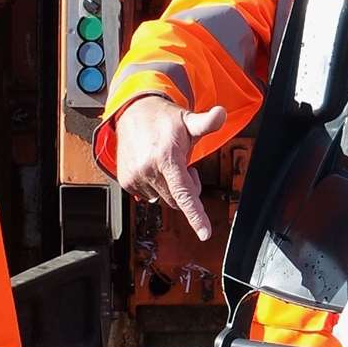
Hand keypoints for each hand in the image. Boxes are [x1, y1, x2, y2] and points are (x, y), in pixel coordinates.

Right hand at [113, 97, 226, 239]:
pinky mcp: (126, 182)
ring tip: (167, 163)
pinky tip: (154, 167)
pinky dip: (156, 186)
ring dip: (170, 187)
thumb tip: (222, 114)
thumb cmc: (165, 119)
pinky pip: (148, 196)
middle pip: (177, 200)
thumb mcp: (188, 120)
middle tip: (186, 167)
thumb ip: (207, 122)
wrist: (133, 112)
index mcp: (167, 158)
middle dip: (186, 189)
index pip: (184, 193)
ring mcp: (135, 177)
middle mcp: (149, 170)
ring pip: (163, 199)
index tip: (205, 234)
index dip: (196, 215)